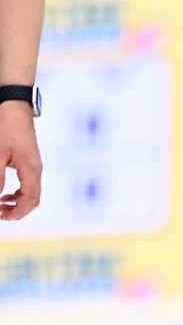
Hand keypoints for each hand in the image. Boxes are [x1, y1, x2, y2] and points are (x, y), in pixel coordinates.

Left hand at [0, 103, 41, 220]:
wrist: (13, 108)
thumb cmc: (4, 128)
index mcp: (31, 169)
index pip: (30, 199)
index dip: (17, 212)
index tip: (1, 216)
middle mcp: (36, 170)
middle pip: (34, 200)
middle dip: (18, 211)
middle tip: (0, 216)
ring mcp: (34, 167)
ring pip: (32, 194)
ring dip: (18, 204)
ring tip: (1, 207)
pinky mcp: (30, 163)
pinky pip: (29, 185)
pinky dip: (19, 195)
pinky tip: (6, 194)